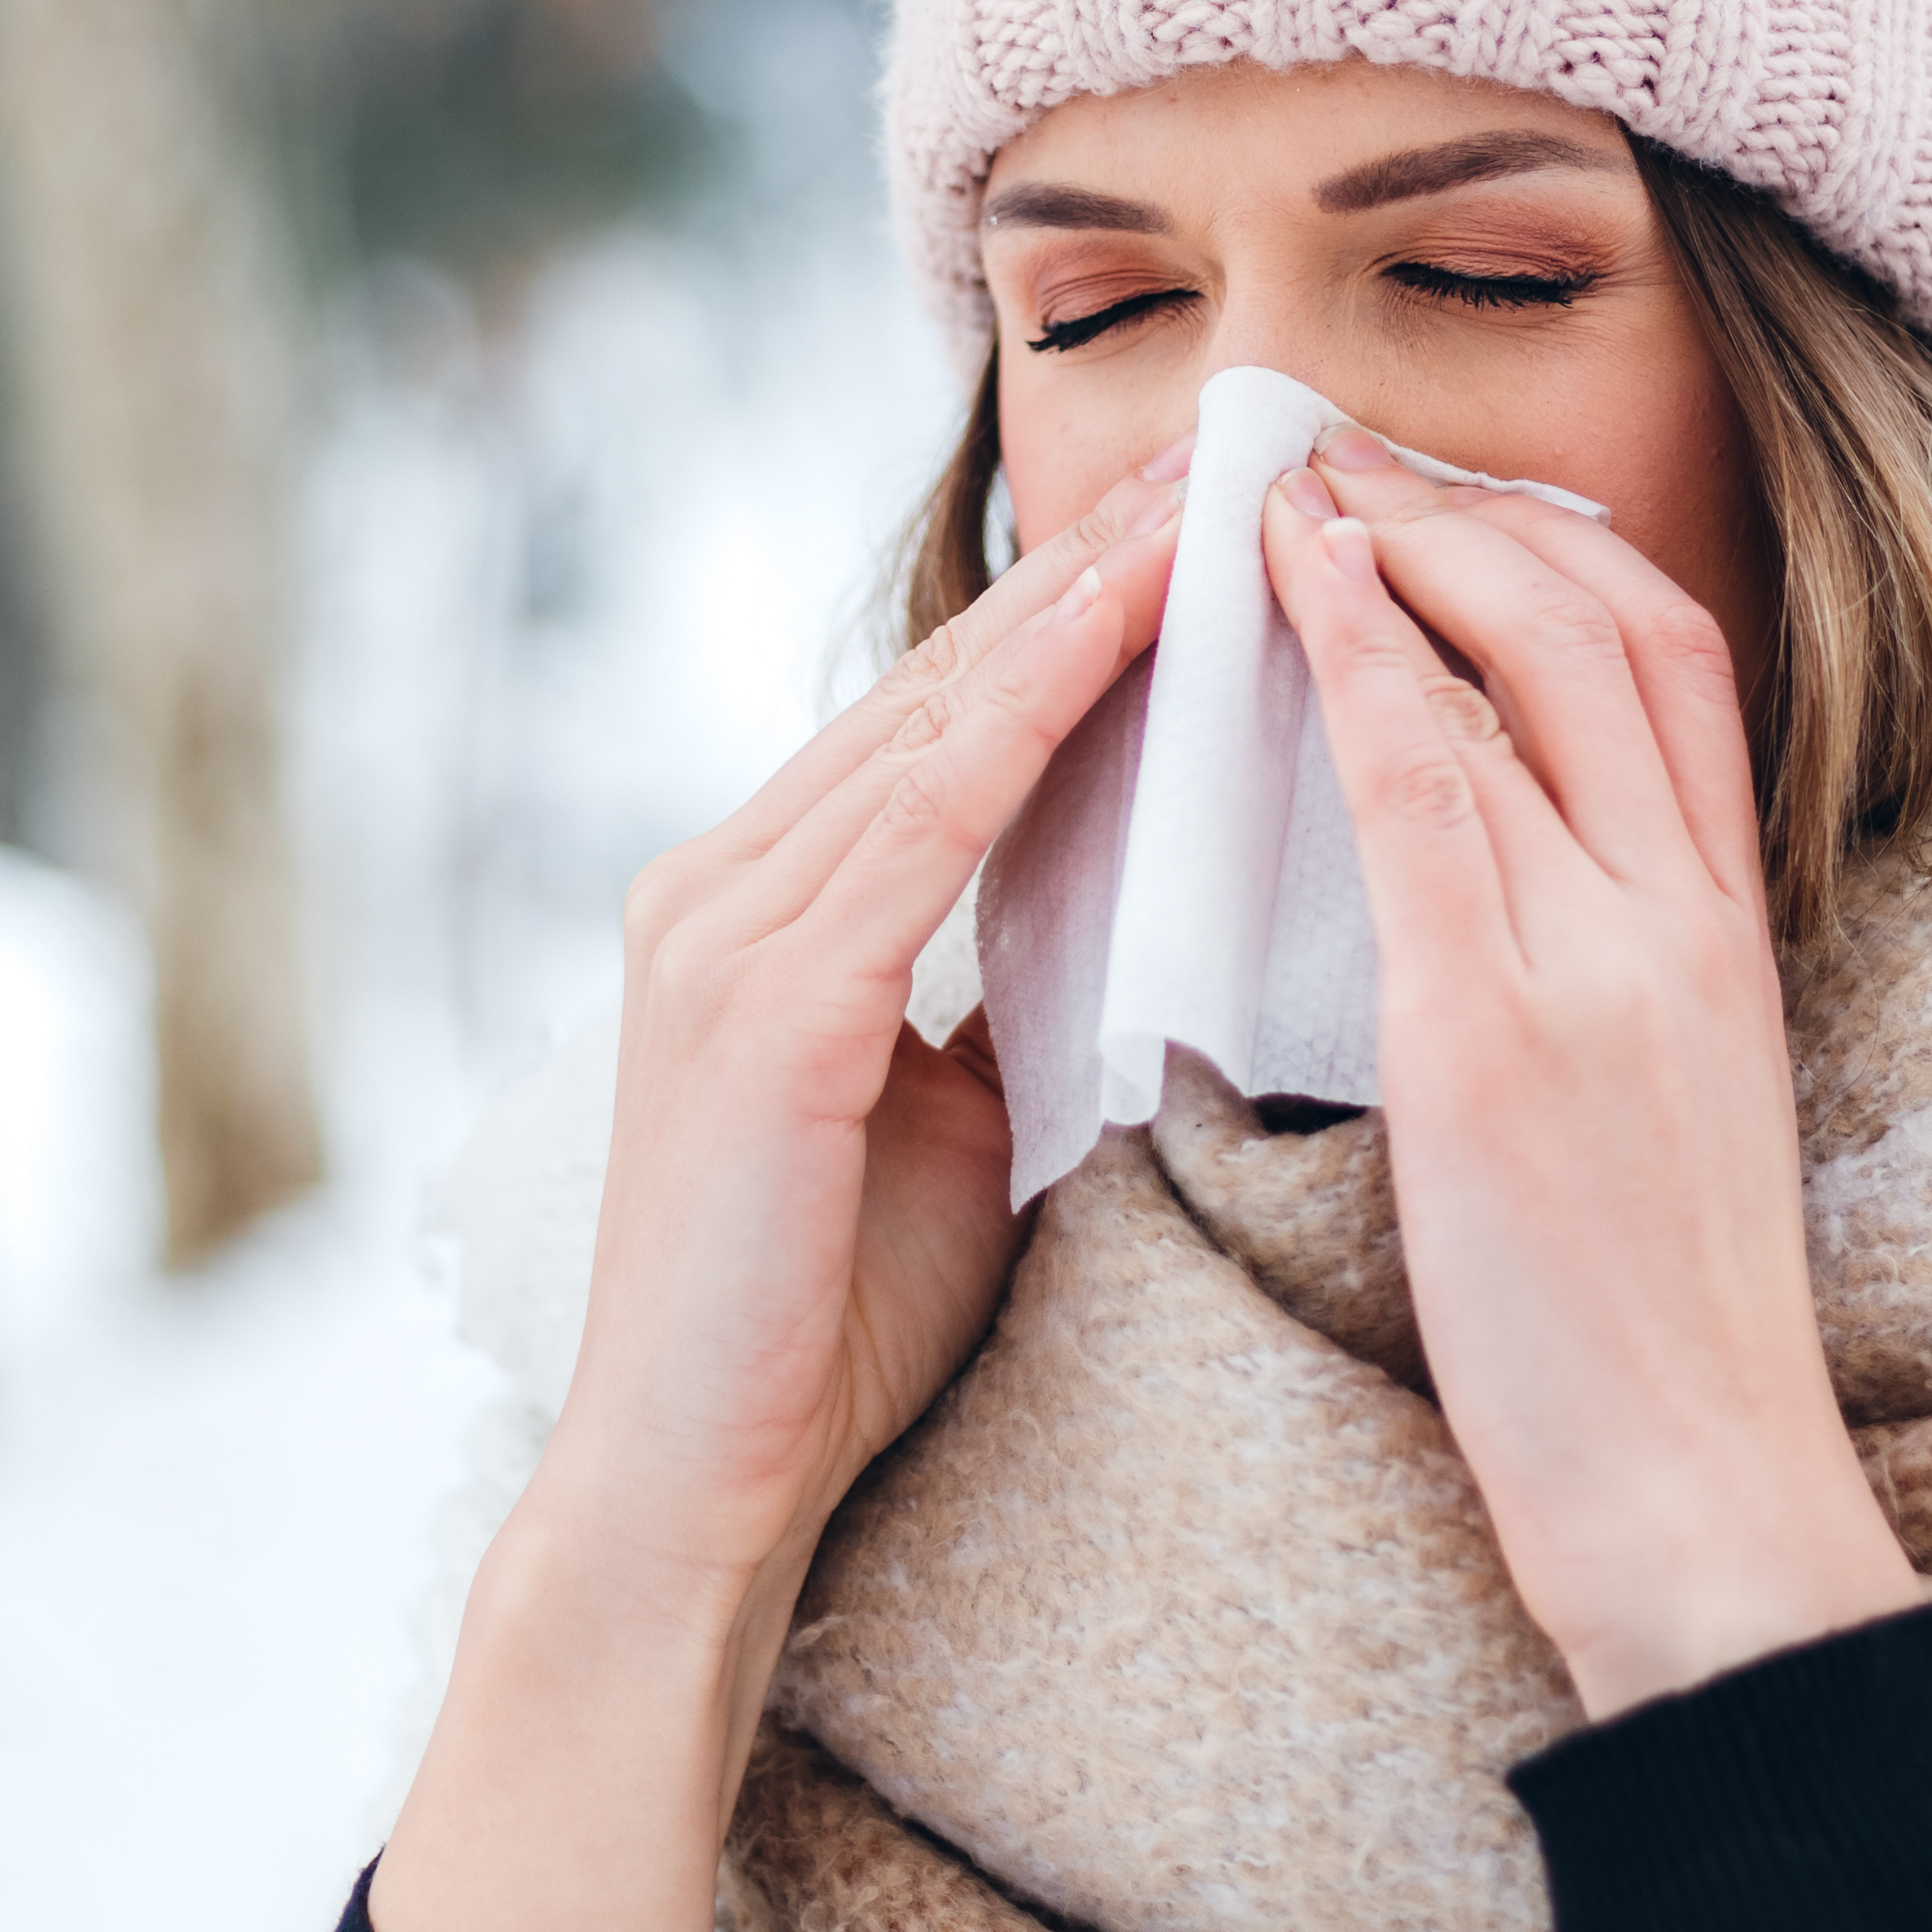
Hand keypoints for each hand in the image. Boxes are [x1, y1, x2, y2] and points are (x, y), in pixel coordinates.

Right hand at [373, 452, 1187, 1931]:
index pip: (939, 717)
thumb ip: (992, 994)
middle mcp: (715, 883)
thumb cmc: (825, 1326)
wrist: (700, 1495)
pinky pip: (924, 818)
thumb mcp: (937, 1115)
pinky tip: (1128, 623)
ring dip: (1085, 598)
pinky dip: (1034, 710)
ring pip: (937, 720)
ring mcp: (720, 932)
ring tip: (1211, 491)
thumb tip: (1116, 917)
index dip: (1072, 606)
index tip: (1200, 505)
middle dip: (1093, 558)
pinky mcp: (763, 1004)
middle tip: (1232, 436)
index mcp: (752, 903)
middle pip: (939, 680)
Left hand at [1261, 430, 1918, 1717]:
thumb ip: (1604, 983)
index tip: (1439, 502)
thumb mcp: (1668, 1112)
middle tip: (1335, 457)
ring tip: (1278, 487)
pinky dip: (1360, 664)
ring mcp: (1603, 962)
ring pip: (1519, 668)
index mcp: (1729, 932)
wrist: (1706, 1498)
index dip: (1553, 551)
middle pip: (1607, 621)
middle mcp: (1684, 914)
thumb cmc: (1652, 1337)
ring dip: (1394, 545)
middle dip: (1467, 510)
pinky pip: (1427, 793)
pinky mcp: (1499, 1035)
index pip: (1673, 662)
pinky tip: (1292, 591)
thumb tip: (1492, 885)